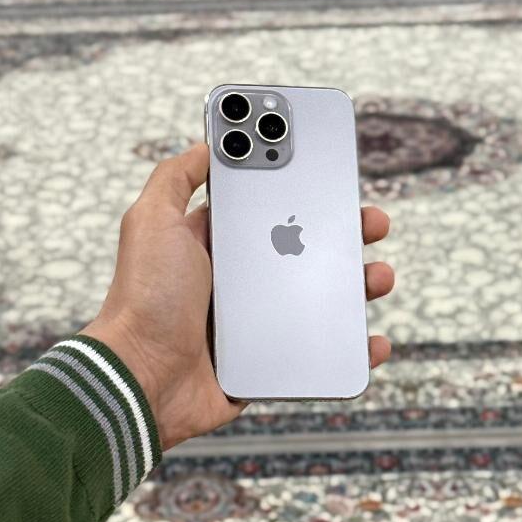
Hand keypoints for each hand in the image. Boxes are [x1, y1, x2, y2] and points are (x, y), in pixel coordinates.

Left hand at [83, 144, 394, 449]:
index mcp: (217, 244)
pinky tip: (371, 338)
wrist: (143, 378)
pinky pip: (320, 351)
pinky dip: (353, 346)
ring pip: (322, 297)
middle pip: (306, 249)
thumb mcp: (152, 221)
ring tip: (378, 277)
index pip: (269, 208)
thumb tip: (207, 143)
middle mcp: (239, 280)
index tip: (333, 174)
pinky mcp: (268, 361)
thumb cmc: (145, 299)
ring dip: (358, 284)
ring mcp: (257, 322)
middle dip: (344, 233)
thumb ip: (175, 178)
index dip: (302, 189)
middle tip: (371, 222)